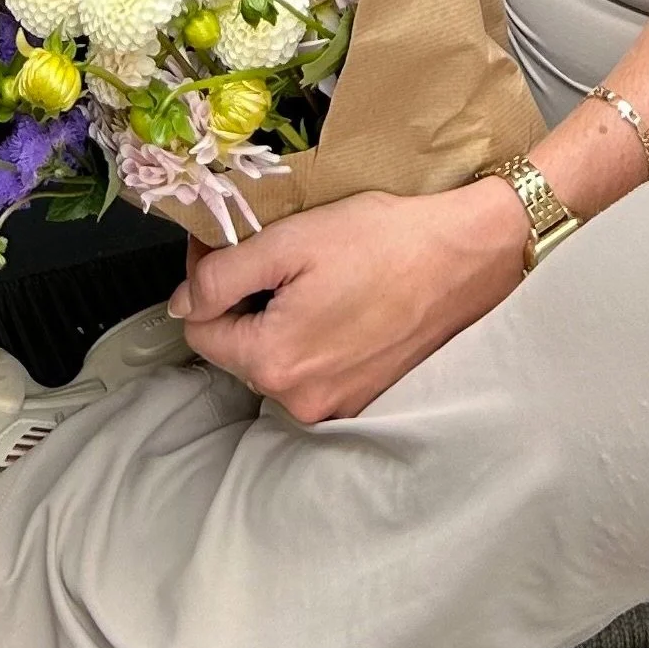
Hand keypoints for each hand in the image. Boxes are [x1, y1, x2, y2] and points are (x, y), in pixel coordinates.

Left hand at [167, 183, 527, 421]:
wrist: (465, 256)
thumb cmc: (386, 242)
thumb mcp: (291, 241)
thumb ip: (223, 275)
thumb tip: (183, 301)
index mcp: (274, 361)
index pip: (199, 330)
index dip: (206, 282)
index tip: (229, 247)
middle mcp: (301, 400)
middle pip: (239, 349)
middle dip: (246, 304)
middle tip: (282, 256)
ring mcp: (336, 406)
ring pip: (278, 360)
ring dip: (283, 322)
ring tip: (318, 278)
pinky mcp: (365, 399)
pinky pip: (316, 370)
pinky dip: (318, 339)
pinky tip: (344, 303)